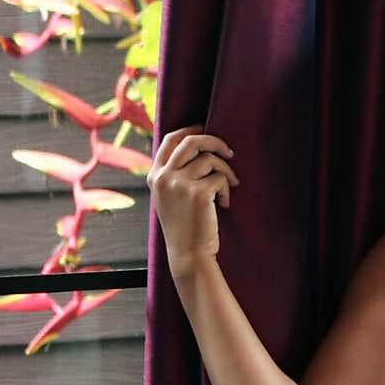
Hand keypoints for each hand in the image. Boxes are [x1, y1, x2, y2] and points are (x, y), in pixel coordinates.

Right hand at [146, 124, 239, 279]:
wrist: (188, 254)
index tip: (207, 130)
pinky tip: (224, 204)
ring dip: (226, 171)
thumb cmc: (184, 226)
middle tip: (229, 152)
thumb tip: (198, 145)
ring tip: (229, 187)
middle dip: (214, 141)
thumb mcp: (170, 197)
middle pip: (191, 141)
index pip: (170, 138)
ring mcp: (179, 184)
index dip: (191, 129)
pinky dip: (227, 189)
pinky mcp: (197, 193)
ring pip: (210, 159)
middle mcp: (164, 177)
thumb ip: (174, 173)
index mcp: (155, 175)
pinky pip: (220, 178)